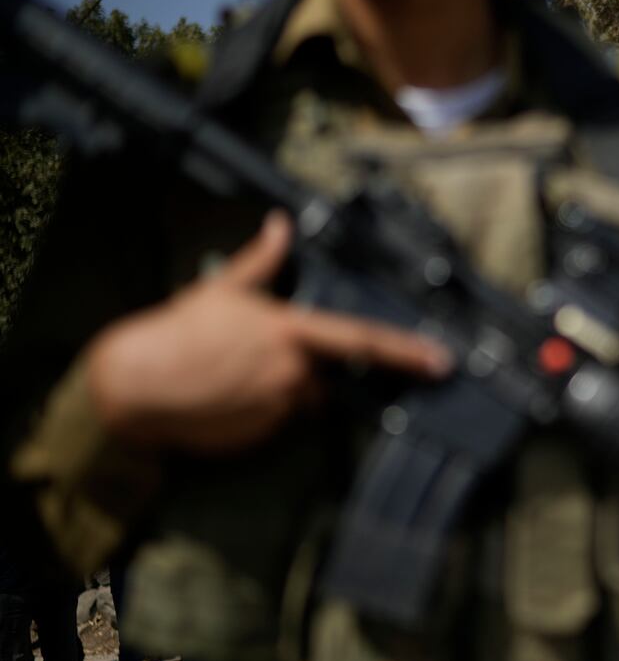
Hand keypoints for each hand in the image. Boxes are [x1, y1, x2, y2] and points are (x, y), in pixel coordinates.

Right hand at [86, 212, 451, 453]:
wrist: (134, 386)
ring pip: (301, 400)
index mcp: (291, 333)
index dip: (407, 352)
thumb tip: (282, 224)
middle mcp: (294, 372)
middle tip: (252, 358)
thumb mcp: (223, 287)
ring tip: (233, 375)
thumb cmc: (178, 332)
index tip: (442, 362)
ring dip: (281, 389)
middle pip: (326, 376)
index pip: (363, 341)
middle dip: (304, 368)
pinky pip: (277, 423)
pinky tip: (227, 397)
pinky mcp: (264, 436)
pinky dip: (261, 411)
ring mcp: (280, 408)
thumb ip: (263, 258)